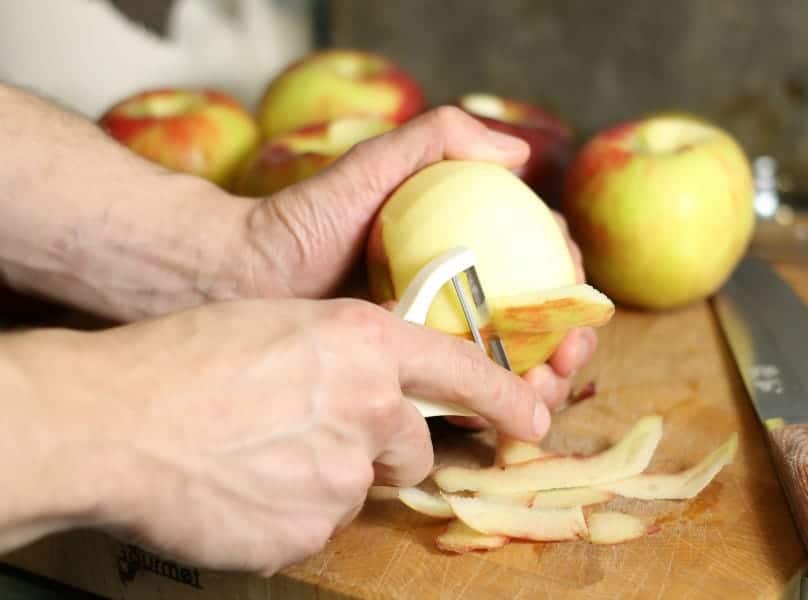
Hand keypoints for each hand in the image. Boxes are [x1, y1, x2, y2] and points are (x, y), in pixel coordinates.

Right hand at [7, 298, 547, 573]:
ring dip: (323, 479)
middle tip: (314, 436)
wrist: (117, 418)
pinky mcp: (309, 531)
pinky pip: (314, 525)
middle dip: (379, 448)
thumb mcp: (282, 326)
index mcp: (364, 342)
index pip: (463, 369)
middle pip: (409, 446)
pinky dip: (288, 512)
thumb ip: (344, 356)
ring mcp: (343, 475)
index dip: (505, 396)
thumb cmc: (186, 356)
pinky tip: (242, 488)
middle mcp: (369, 406)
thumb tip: (369, 394)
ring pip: (356, 487)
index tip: (536, 418)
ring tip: (259, 457)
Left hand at [241, 106, 595, 414]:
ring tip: (549, 385)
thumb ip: (439, 139)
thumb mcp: (376, 164)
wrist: (246, 276)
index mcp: (463, 243)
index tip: (575, 288)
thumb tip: (518, 152)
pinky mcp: (411, 375)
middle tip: (572, 352)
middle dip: (572, 339)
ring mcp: (435, 336)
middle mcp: (457, 291)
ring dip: (547, 380)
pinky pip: (463, 393)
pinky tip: (510, 412)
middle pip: (535, 320)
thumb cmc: (307, 217)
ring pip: (509, 363)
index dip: (570, 276)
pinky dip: (496, 405)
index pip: (537, 258)